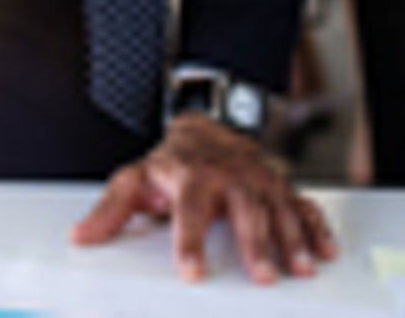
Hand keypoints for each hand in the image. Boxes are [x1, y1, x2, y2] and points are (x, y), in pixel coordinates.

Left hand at [70, 114, 336, 284]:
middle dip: (255, 244)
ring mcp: (259, 181)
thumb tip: (81, 236)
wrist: (207, 127)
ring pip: (279, 208)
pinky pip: (302, 204)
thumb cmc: (171, 163)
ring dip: (292, 239)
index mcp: (192, 178)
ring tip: (299, 269)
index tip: (191, 272)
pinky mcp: (279, 186)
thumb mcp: (134, 179)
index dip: (189, 243)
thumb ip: (111, 209)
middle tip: (262, 277)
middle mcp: (230, 177)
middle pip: (244, 211)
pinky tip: (324, 251)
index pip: (190, 212)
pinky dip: (316, 227)